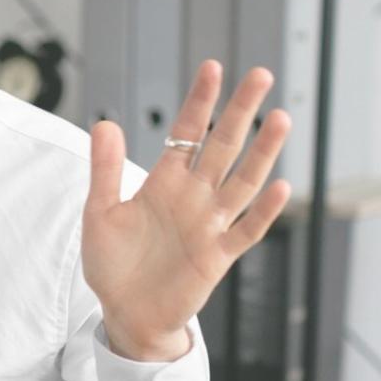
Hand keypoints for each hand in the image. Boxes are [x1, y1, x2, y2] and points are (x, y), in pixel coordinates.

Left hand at [83, 60, 292, 360]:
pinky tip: (279, 187)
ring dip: (261, 152)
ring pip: (242, 182)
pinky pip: (246, 230)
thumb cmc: (112, 263)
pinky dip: (264, 211)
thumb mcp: (100, 213)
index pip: (187, 133)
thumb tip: (105, 123)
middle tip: (260, 75)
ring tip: (280, 119)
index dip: (199, 102)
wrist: (125, 312)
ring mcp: (209, 225)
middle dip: (240, 112)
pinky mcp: (218, 256)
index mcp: (164, 183)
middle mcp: (192, 197)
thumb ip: (106, 170)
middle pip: (223, 147)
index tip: (213, 68)